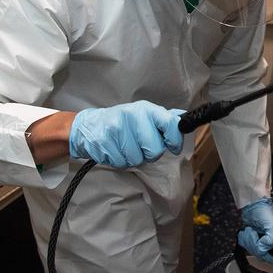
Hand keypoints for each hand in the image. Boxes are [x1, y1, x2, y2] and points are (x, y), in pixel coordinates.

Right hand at [68, 101, 183, 167]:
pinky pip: (121, 163)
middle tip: (142, 147)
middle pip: (155, 150)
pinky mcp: (104, 141)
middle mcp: (132, 116)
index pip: (170, 124)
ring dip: (133, 158)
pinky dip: (120, 161)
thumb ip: (164, 118)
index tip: (173, 147)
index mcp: (146, 109)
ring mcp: (117, 128)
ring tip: (126, 148)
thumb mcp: (144, 115)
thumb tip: (183, 119)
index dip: (175, 140)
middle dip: (150, 154)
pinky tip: (115, 150)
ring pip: (137, 159)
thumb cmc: (122, 122)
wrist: (89, 126)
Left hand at [237, 197, 272, 262]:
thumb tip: (263, 249)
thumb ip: (270, 241)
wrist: (252, 206)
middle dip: (254, 244)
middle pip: (261, 255)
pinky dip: (244, 240)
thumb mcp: (272, 226)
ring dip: (248, 240)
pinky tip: (246, 233)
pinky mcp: (253, 241)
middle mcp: (272, 244)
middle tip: (254, 233)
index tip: (260, 242)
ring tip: (250, 231)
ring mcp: (262, 243)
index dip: (265, 251)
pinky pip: (246, 248)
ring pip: (253, 251)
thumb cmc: (265, 212)